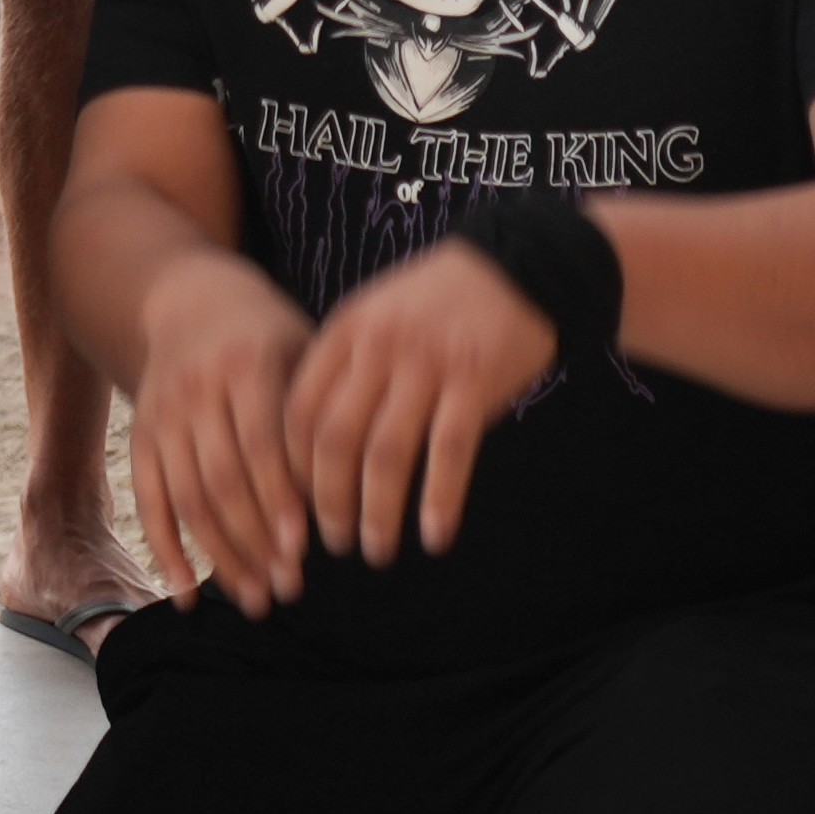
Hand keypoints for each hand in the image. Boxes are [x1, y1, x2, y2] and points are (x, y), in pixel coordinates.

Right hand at [117, 246, 320, 611]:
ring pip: (188, 497)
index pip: (261, 443)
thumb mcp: (300, 350)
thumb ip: (317, 411)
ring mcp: (163, 415)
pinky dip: (166, 550)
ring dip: (220, 556)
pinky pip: (151, 500)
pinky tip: (190, 592)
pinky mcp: (141, 437)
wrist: (188, 303)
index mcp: (246, 363)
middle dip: (254, 541)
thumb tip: (355, 492)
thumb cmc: (268, 338)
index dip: (279, 499)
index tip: (303, 549)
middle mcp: (197, 390)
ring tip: (255, 600)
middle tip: (287, 590)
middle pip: (222, 478)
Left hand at [285, 235, 558, 563]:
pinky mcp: (475, 381)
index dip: (294, 468)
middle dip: (328, 501)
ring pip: (386, 454)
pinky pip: (450, 454)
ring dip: (378, 513)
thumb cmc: (440, 302)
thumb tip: (315, 448)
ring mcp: (428, 364)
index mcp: (346, 330)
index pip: (300, 411)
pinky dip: (439, 501)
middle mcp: (380, 347)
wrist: (520, 263)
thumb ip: (347, 368)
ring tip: (376, 549)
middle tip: (333, 542)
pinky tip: (435, 536)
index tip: (299, 506)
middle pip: (335, 439)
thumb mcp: (378, 315)